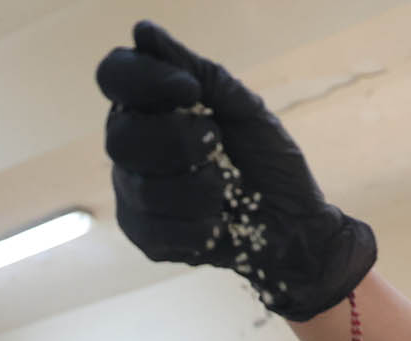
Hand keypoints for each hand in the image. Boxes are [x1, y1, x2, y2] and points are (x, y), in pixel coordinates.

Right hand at [95, 20, 375, 319]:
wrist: (295, 222)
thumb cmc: (267, 159)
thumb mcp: (241, 108)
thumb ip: (195, 73)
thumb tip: (142, 32)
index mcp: (149, 105)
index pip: (114, 75)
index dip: (145, 80)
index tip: (190, 91)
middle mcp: (131, 145)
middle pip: (120, 136)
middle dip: (178, 141)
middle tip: (216, 145)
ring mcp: (133, 193)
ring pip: (141, 187)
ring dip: (197, 187)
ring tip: (227, 190)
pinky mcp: (146, 237)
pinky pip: (155, 230)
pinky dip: (197, 226)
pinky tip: (218, 223)